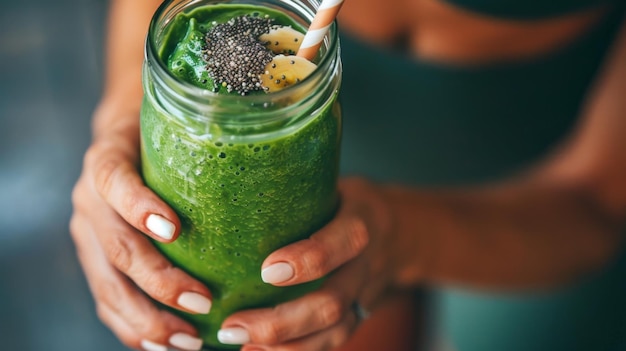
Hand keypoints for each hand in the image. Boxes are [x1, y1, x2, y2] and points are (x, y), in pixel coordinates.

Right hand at [69, 114, 210, 350]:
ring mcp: (88, 235)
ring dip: (148, 318)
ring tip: (188, 340)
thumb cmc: (163, 139)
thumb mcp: (176, 129)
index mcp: (107, 161)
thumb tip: (272, 159)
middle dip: (159, 281)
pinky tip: (165, 344)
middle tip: (202, 304)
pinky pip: (108, 303)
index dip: (138, 206)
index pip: (114, 180)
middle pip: (117, 246)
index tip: (174, 230)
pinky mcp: (93, 262)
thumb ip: (204, 144)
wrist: (122, 143)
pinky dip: (135, 328)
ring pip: (109, 285)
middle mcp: (89, 200)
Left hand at [217, 177, 403, 350]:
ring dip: (285, 347)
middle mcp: (365, 264)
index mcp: (362, 221)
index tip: (267, 269)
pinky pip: (330, 343)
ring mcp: (363, 295)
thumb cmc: (348, 202)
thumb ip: (295, 185)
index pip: (344, 241)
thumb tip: (228, 177)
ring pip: (333, 332)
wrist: (401, 233)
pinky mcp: (356, 316)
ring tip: (237, 343)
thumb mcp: (334, 182)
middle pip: (333, 302)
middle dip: (282, 321)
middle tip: (233, 326)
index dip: (311, 259)